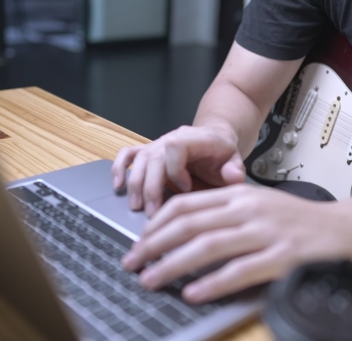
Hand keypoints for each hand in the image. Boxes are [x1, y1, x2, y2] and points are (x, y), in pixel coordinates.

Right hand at [111, 125, 244, 215]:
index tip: (185, 189)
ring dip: (135, 185)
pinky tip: (117, 186)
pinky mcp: (148, 151)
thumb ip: (235, 169)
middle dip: (151, 188)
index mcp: (192, 138)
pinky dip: (119, 169)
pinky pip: (128, 155)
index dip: (176, 171)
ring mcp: (157, 145)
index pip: (175, 149)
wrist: (214, 138)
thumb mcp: (235, 159)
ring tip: (137, 208)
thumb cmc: (222, 153)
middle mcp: (170, 139)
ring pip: (138, 160)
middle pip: (152, 158)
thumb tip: (233, 177)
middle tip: (153, 213)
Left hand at [120, 184, 351, 303]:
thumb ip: (225, 212)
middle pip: (190, 224)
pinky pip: (240, 271)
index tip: (139, 241)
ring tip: (151, 280)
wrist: (347, 227)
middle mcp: (249, 209)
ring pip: (208, 246)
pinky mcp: (282, 257)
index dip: (157, 224)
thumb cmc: (299, 220)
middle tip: (132, 262)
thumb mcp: (258, 205)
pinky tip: (194, 293)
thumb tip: (183, 231)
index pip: (187, 204)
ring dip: (173, 264)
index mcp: (240, 194)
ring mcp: (266, 232)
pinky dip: (213, 283)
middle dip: (154, 245)